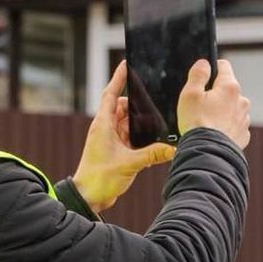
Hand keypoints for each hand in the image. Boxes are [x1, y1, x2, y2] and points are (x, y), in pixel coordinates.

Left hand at [72, 60, 175, 213]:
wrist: (89, 197)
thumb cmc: (99, 178)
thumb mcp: (129, 164)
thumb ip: (152, 154)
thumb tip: (173, 148)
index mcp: (103, 125)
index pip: (110, 94)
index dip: (118, 78)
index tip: (127, 64)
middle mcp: (106, 128)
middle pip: (124, 107)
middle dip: (138, 105)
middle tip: (155, 102)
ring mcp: (110, 139)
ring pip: (129, 123)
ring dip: (141, 123)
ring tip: (157, 122)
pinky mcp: (116, 150)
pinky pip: (131, 137)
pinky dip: (141, 137)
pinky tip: (154, 141)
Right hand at [177, 59, 250, 148]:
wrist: (207, 153)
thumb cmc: (197, 124)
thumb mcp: (190, 94)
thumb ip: (198, 74)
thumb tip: (204, 63)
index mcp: (229, 87)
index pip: (224, 66)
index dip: (212, 68)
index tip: (204, 77)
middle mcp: (241, 101)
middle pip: (227, 89)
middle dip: (216, 94)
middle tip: (200, 105)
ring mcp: (244, 119)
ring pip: (232, 108)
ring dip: (222, 111)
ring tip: (207, 122)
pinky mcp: (243, 134)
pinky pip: (234, 125)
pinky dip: (225, 126)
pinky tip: (214, 132)